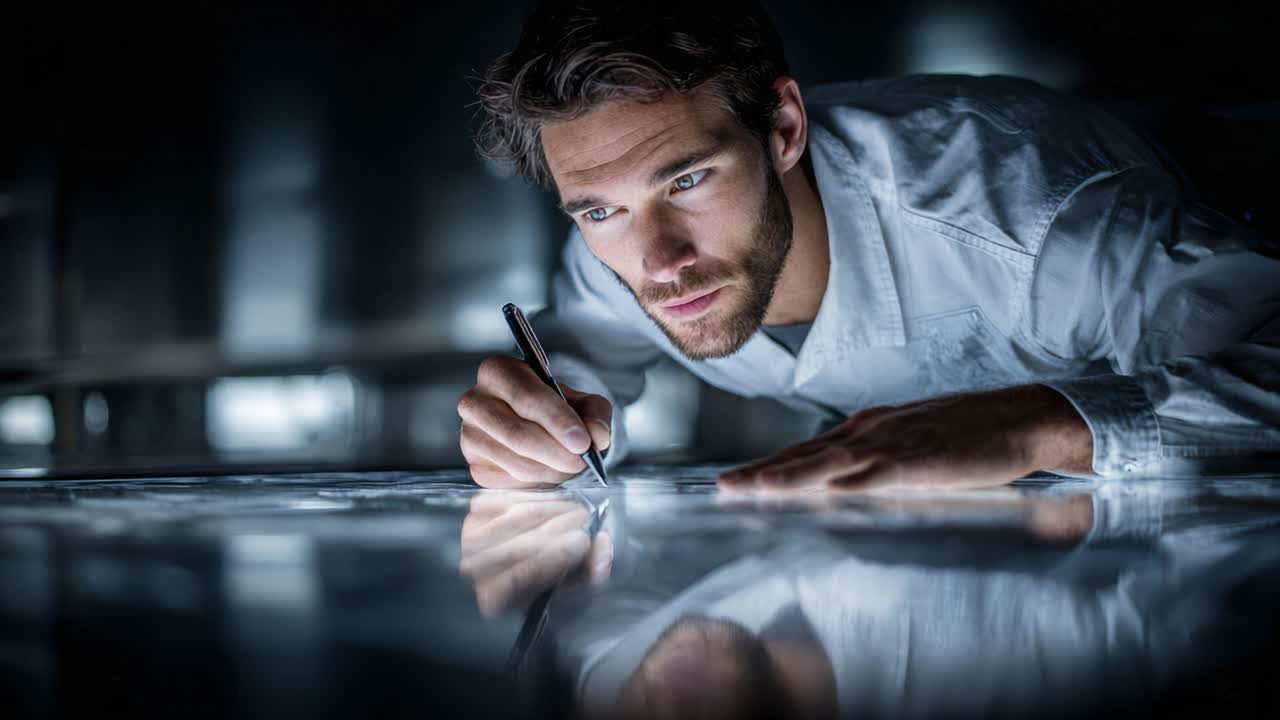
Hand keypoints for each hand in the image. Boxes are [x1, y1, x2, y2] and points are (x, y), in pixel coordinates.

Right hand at [458, 356, 612, 487]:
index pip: (527, 398)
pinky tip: (550, 470)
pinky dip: (538, 481)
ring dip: (551, 470)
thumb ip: (596, 414)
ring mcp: (470, 435)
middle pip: (518, 434)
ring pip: (516, 461)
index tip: (583, 442)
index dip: (558, 422)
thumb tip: (596, 437)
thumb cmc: (558, 409)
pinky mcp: (475, 464)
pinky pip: (510, 481)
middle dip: (556, 452)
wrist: (538, 426)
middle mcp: (475, 401)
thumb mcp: (584, 402)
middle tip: (582, 461)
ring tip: (571, 466)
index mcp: (498, 371)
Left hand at [458, 491, 612, 616]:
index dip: (550, 561)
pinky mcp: (477, 508)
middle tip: (586, 520)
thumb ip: (593, 568)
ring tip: (578, 510)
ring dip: (552, 511)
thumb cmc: (556, 567)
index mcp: (495, 600)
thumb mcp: (578, 578)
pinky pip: (512, 498)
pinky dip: (539, 497)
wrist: (537, 541)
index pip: (515, 581)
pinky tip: (557, 502)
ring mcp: (471, 535)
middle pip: (514, 548)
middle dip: (555, 531)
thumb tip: (602, 548)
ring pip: (516, 519)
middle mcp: (475, 569)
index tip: (581, 541)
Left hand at [718, 384, 1092, 491]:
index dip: (769, 465)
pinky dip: (853, 484)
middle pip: (807, 455)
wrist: (1021, 417)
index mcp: (867, 428)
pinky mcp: (924, 459)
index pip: (807, 450)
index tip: (735, 479)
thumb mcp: (910, 442)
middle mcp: (872, 430)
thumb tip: (843, 483)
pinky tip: (828, 495)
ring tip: (757, 488)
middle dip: (763, 472)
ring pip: (833, 463)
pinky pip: (883, 474)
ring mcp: (896, 443)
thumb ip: (876, 461)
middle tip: (723, 487)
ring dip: (793, 476)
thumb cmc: (969, 434)